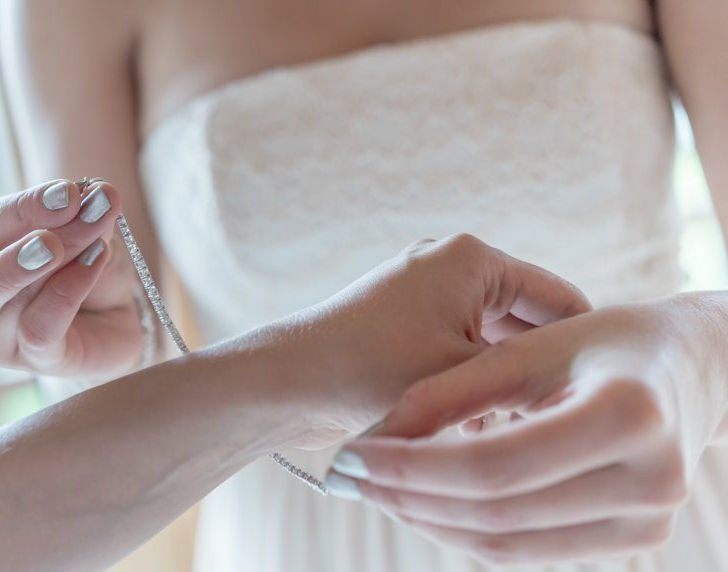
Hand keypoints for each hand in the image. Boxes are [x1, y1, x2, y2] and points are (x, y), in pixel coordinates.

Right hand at [0, 180, 143, 377]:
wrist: (119, 318)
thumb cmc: (82, 267)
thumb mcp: (82, 232)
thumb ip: (81, 214)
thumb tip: (97, 192)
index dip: (18, 209)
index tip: (67, 191)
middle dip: (17, 233)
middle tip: (66, 208)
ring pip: (5, 301)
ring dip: (53, 260)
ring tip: (93, 236)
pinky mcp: (32, 362)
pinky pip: (39, 329)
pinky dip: (68, 291)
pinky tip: (97, 262)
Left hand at [241, 234, 589, 448]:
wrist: (286, 384)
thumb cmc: (372, 370)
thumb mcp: (464, 376)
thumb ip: (524, 378)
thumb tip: (566, 387)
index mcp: (474, 259)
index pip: (557, 298)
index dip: (584, 347)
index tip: (601, 392)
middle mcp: (449, 265)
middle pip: (522, 321)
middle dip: (536, 370)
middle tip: (562, 417)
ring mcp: (422, 292)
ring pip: (488, 341)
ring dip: (501, 382)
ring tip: (517, 427)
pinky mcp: (400, 321)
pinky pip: (455, 349)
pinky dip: (468, 381)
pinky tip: (475, 426)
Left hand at [328, 294, 727, 564]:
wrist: (681, 365)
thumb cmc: (599, 341)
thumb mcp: (522, 353)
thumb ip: (450, 396)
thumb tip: (374, 447)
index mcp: (627, 411)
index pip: (495, 462)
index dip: (415, 466)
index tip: (355, 459)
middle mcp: (654, 474)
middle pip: (501, 511)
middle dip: (414, 497)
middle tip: (354, 479)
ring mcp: (652, 516)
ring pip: (512, 544)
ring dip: (435, 520)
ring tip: (378, 492)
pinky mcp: (635, 534)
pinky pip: (534, 549)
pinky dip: (471, 530)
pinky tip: (424, 506)